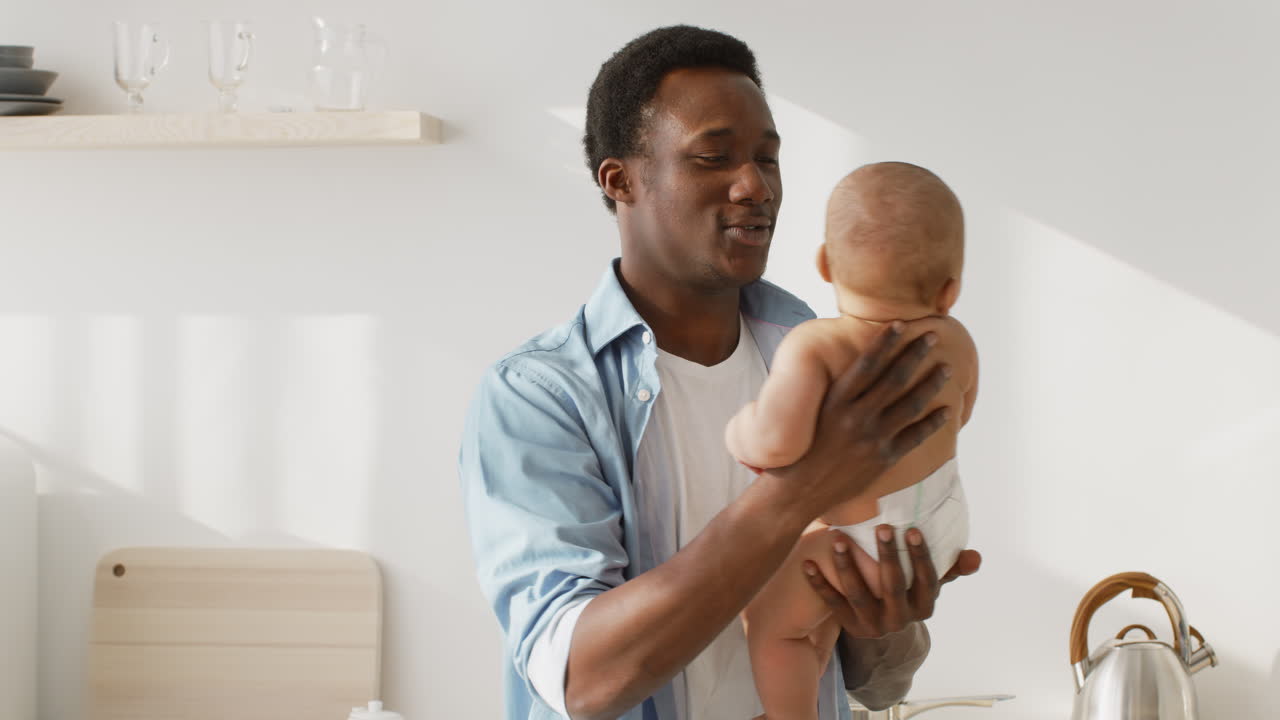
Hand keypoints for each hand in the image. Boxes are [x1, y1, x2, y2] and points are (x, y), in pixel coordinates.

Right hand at [769, 322, 951, 515]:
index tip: (899, 324)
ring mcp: (871, 438)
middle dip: (915, 354)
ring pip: (910, 404)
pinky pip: (915, 436)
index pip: (865, 364)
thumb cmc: (802, 451)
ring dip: (931, 383)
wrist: (799, 491)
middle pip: (893, 379)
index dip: (884, 342)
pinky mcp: (883, 459)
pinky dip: (933, 422)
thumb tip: (851, 372)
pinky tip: (947, 411)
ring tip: (946, 368)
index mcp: (835, 402)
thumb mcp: (812, 416)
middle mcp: (855, 417)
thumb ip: (835, 396)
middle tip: (932, 335)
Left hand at [803, 525, 980, 638]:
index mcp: (924, 607)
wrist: (881, 624)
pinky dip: (819, 583)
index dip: (920, 557)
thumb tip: (975, 557)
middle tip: (881, 525)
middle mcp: (900, 620)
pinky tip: (806, 562)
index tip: (913, 529)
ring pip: (858, 594)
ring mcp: (873, 625)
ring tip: (837, 537)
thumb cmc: (908, 589)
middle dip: (887, 556)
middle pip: (893, 586)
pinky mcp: (849, 625)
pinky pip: (832, 604)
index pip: (927, 581)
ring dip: (846, 565)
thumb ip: (951, 568)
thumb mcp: (929, 582)